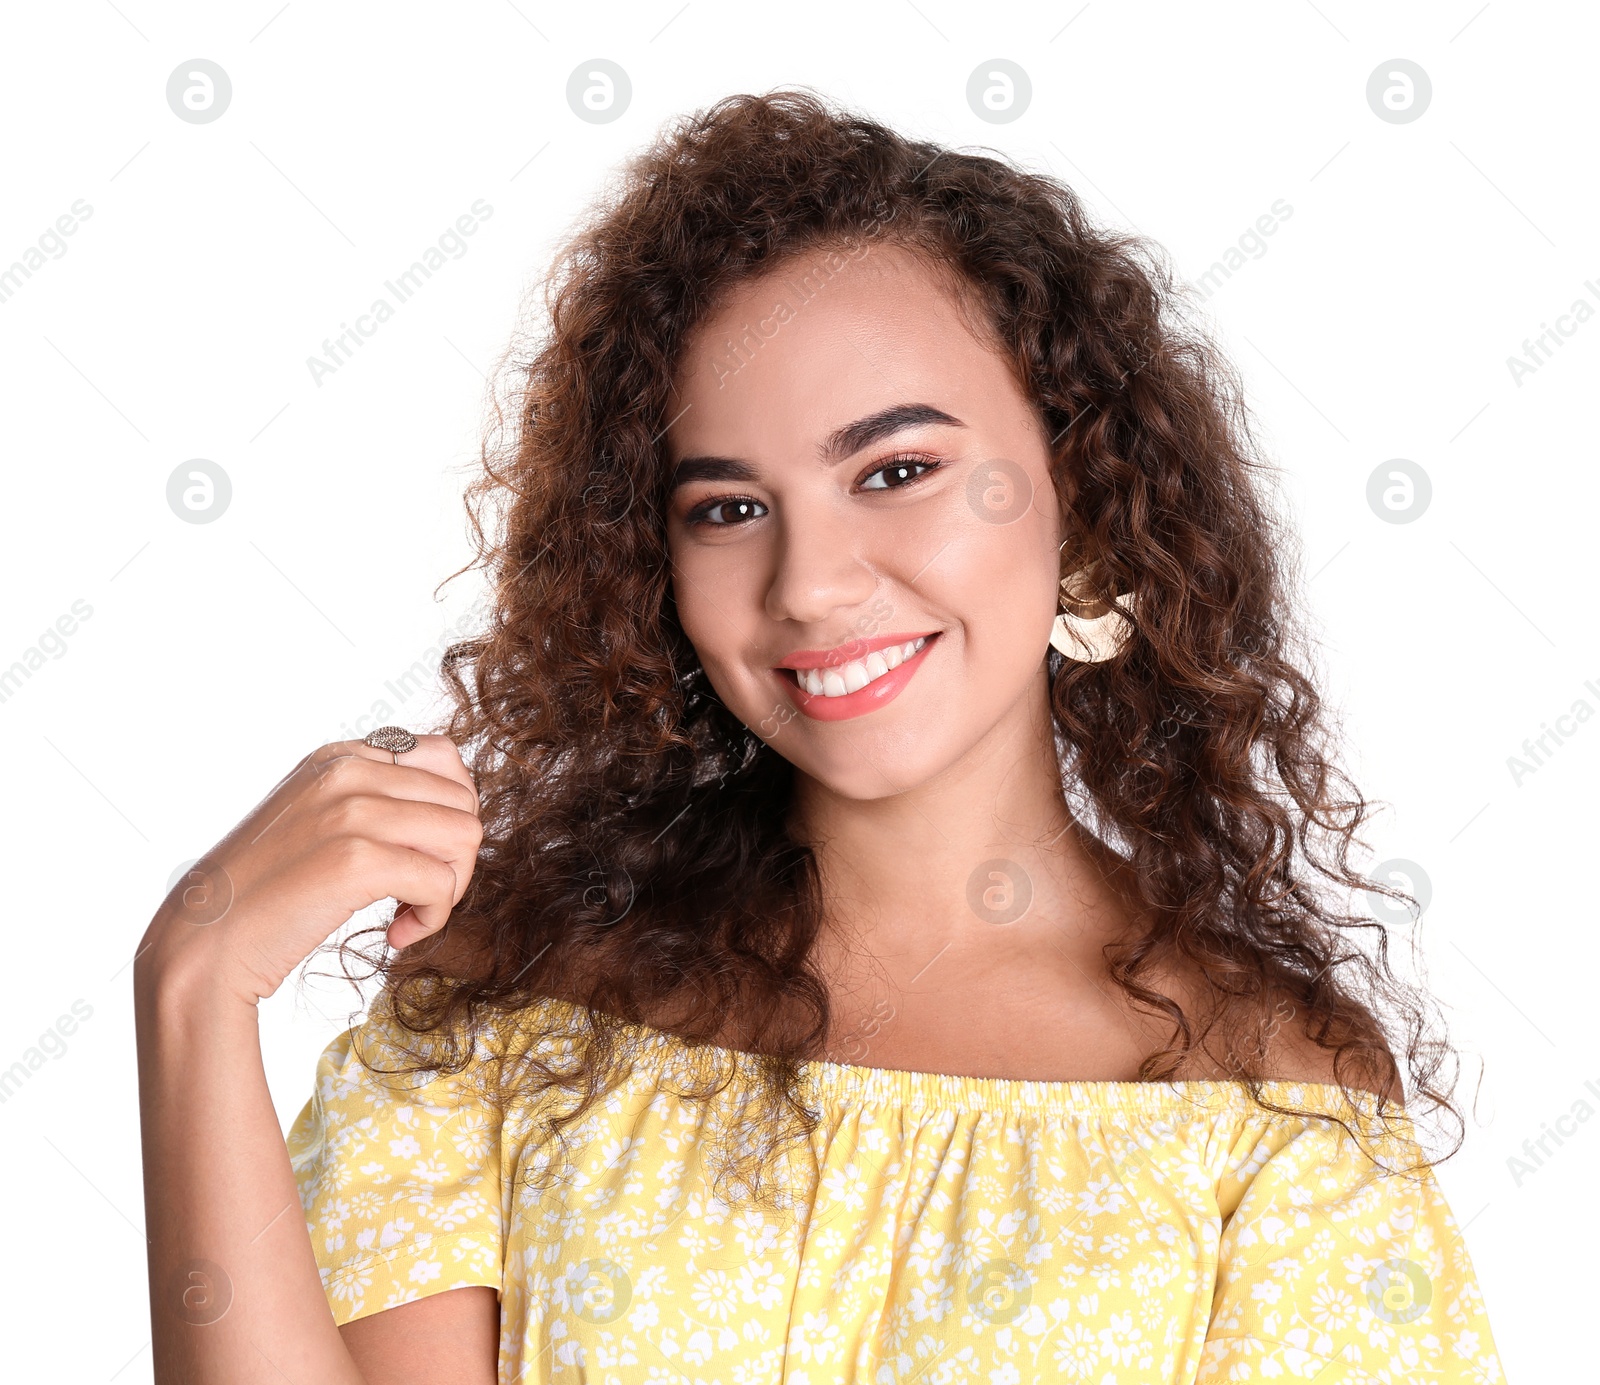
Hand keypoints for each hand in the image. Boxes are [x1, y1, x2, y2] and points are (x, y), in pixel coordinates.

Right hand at [137, 734, 482, 1004]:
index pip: (445, 758)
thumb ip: (371, 800)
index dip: (450, 813)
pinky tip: (398, 933)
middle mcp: (347, 771)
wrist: (203, 943)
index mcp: (339, 756)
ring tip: (410, 912)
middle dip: (456, 856)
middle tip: (419, 893)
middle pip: (464, 801)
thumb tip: (454, 809)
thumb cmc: (264, 894)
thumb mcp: (315, 819)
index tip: (422, 854)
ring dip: (450, 887)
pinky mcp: (356, 860)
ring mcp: (352, 811)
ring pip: (465, 836)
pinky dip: (433, 917)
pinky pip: (442, 883)